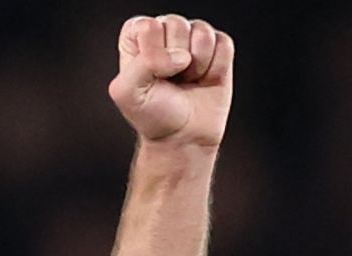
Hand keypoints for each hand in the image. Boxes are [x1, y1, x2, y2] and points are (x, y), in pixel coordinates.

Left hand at [109, 14, 233, 147]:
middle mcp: (165, 33)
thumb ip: (143, 64)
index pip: (147, 26)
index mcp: (137, 39)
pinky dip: (216, 67)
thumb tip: (181, 56)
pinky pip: (224, 44)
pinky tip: (204, 78)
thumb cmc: (152, 115)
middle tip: (170, 80)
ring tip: (187, 79)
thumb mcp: (127, 94)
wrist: (183, 136)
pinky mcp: (218, 48)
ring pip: (202, 32)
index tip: (150, 75)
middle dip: (175, 59)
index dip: (151, 52)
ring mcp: (193, 39)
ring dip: (197, 64)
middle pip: (176, 24)